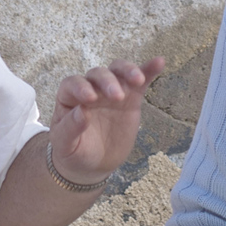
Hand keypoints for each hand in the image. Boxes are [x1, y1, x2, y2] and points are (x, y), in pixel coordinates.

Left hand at [47, 57, 166, 183]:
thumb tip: (82, 111)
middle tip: (117, 97)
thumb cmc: (74, 151)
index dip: (81, 87)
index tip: (90, 99)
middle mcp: (90, 88)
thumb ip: (70, 128)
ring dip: (128, 71)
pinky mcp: (130, 98)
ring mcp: (111, 91)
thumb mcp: (66, 145)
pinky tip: (159, 62)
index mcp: (69, 97)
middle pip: (98, 75)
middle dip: (108, 82)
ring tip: (138, 80)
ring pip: (118, 71)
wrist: (93, 163)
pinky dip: (149, 70)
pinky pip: (140, 81)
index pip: (73, 84)